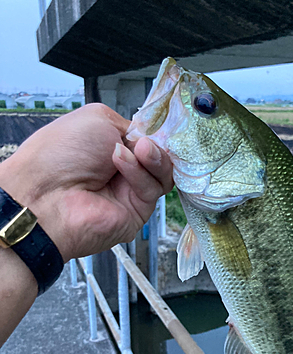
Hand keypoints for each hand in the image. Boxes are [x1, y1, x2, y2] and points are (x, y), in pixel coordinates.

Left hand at [0, 103, 172, 261]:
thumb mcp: (98, 118)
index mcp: (110, 146)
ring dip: (152, 158)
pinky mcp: (137, 211)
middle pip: (160, 156)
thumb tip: (151, 138)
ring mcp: (130, 191)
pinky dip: (140, 173)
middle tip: (143, 142)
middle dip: (156, 145)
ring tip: (133, 150)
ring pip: (162, 173)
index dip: (156, 133)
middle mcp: (122, 170)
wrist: (46, 194)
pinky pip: (153, 188)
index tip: (159, 128)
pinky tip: (121, 164)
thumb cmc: (59, 154)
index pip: (148, 138)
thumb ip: (132, 125)